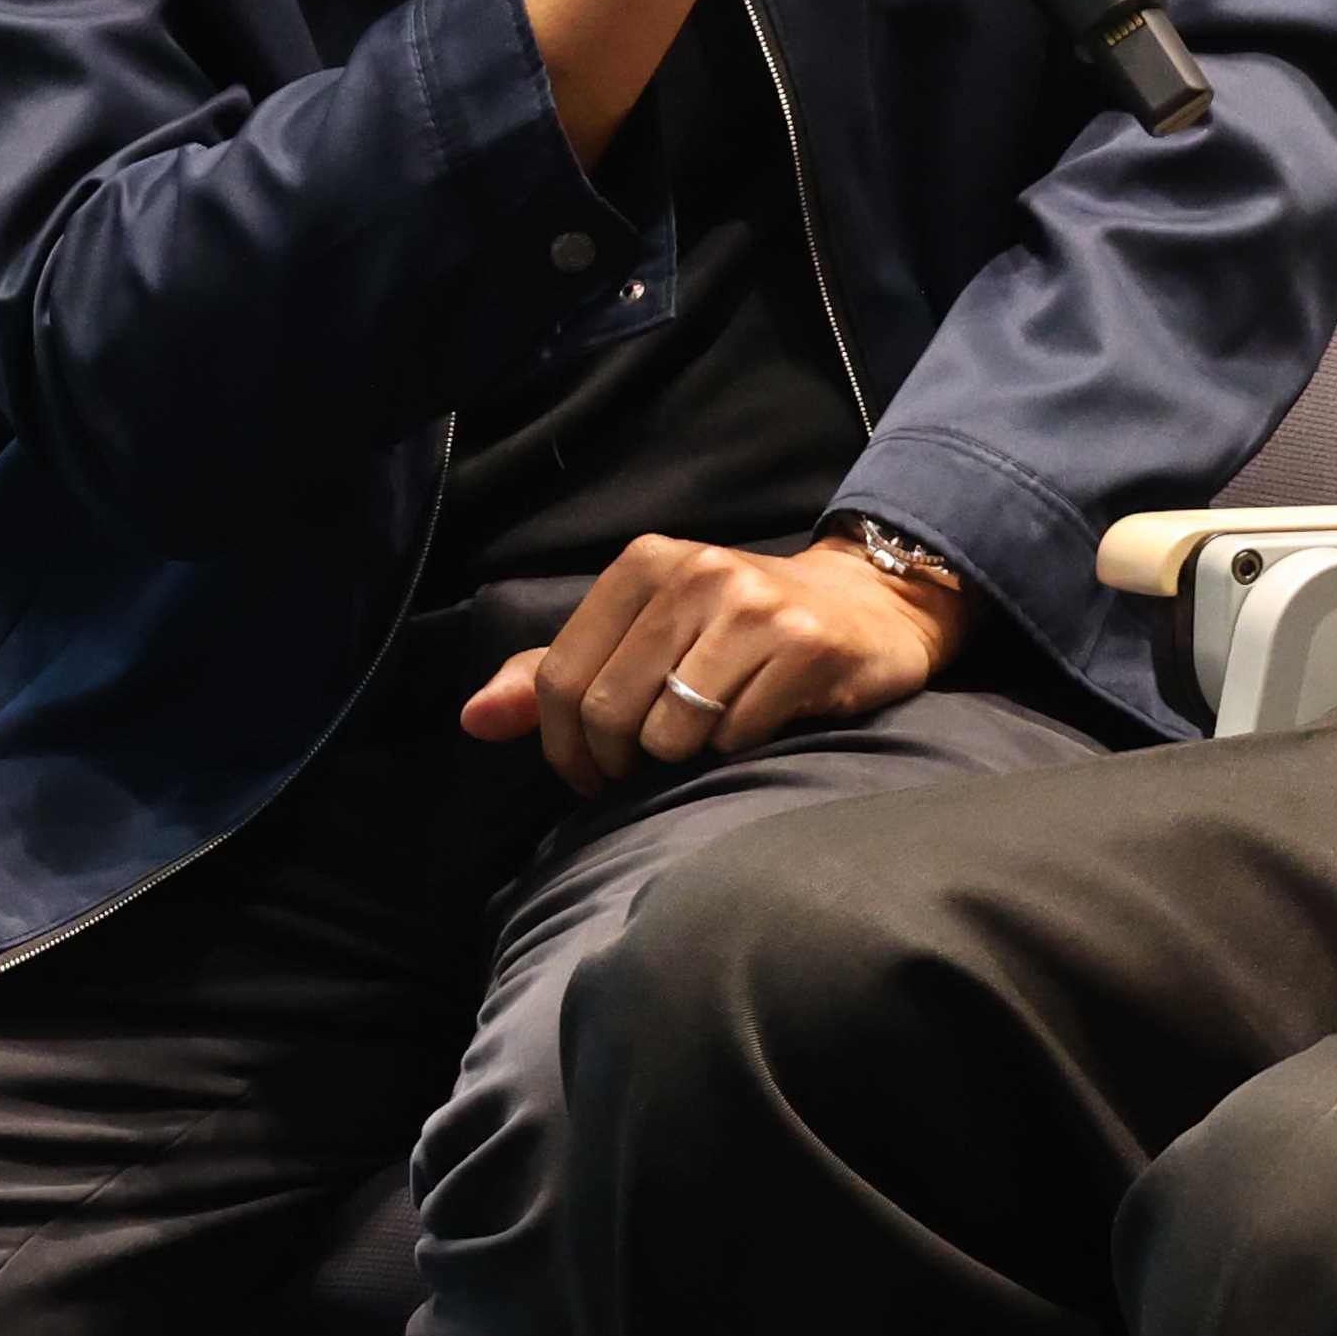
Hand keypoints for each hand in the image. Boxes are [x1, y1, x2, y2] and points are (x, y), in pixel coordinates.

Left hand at [455, 529, 958, 789]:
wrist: (865, 607)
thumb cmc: (735, 632)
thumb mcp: (641, 634)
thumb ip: (553, 675)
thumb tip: (471, 720)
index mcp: (643, 563)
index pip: (559, 679)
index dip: (564, 747)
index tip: (592, 773)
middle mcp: (695, 573)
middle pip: (609, 710)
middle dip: (621, 761)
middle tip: (649, 766)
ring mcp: (754, 606)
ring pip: (671, 731)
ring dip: (686, 755)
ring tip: (711, 731)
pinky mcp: (806, 646)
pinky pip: (738, 736)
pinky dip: (740, 749)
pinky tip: (761, 721)